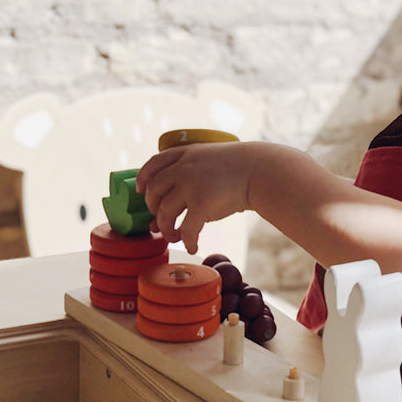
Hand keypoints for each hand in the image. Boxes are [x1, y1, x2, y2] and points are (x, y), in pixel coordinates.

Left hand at [136, 142, 251, 253]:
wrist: (260, 171)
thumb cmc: (239, 168)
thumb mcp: (210, 157)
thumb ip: (189, 172)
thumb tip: (175, 198)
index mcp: (184, 154)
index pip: (152, 165)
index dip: (143, 179)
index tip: (141, 191)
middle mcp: (182, 169)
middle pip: (153, 192)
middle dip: (153, 209)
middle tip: (161, 221)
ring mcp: (190, 186)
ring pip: (164, 213)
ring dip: (166, 229)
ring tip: (174, 237)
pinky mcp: (202, 205)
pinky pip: (186, 229)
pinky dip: (188, 242)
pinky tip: (193, 247)